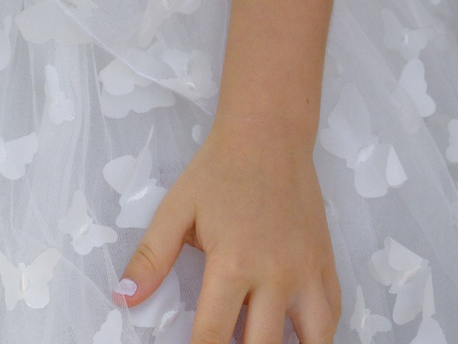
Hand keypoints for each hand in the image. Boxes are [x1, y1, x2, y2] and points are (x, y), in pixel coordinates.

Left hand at [117, 125, 338, 343]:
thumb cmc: (219, 170)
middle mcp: (275, 274)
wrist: (269, 134)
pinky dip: (318, 335)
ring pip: (313, 339)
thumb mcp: (177, 209)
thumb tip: (125, 298)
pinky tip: (299, 339)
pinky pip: (332, 315)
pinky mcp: (326, 263)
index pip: (213, 336)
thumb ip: (151, 257)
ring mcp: (306, 271)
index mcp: (232, 264)